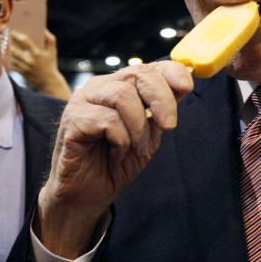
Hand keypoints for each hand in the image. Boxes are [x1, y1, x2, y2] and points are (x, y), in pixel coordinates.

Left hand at [9, 29, 71, 99]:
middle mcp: (30, 60)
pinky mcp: (21, 73)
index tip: (13, 31)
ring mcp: (24, 67)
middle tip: (5, 37)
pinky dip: (8, 59)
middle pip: (15, 49)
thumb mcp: (53, 51)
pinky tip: (6, 53)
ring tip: (5, 43)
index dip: (17, 35)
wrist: (48, 81)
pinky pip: (11, 64)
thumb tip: (43, 29)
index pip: (25, 41)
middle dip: (9, 42)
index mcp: (37, 53)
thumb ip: (50, 38)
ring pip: (11, 56)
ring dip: (7, 50)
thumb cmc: (50, 63)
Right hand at [34, 60, 193, 258]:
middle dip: (162, 100)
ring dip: (139, 128)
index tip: (187, 89)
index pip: (149, 67)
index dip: (172, 72)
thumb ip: (161, 111)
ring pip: (124, 96)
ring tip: (136, 149)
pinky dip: (121, 141)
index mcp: (120, 86)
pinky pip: (108, 121)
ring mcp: (84, 100)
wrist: (88, 195)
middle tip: (169, 127)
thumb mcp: (148, 135)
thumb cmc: (116, 163)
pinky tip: (116, 154)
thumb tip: (183, 86)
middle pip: (138, 74)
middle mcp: (101, 87)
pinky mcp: (73, 120)